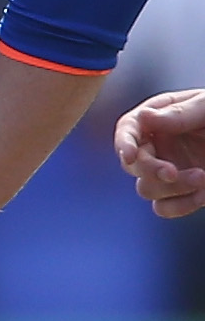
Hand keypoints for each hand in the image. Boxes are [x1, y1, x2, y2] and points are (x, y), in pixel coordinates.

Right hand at [121, 87, 204, 216]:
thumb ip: (180, 113)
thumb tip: (143, 117)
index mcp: (162, 117)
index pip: (128, 128)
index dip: (124, 142)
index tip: (131, 155)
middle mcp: (160, 145)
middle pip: (133, 164)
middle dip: (151, 171)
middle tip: (174, 174)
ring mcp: (169, 169)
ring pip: (147, 189)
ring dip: (173, 189)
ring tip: (204, 178)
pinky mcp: (182, 192)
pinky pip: (165, 208)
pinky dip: (181, 205)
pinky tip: (203, 195)